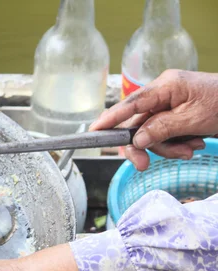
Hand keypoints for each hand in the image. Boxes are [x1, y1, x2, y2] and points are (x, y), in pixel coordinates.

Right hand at [90, 70, 217, 170]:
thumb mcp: (194, 120)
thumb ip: (162, 128)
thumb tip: (137, 139)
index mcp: (166, 86)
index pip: (131, 104)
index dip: (110, 119)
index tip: (93, 131)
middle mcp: (164, 94)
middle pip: (138, 125)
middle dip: (144, 146)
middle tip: (144, 165)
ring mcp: (170, 105)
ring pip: (152, 134)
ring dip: (168, 148)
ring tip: (190, 150)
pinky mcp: (177, 116)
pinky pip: (165, 135)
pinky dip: (176, 146)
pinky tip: (193, 146)